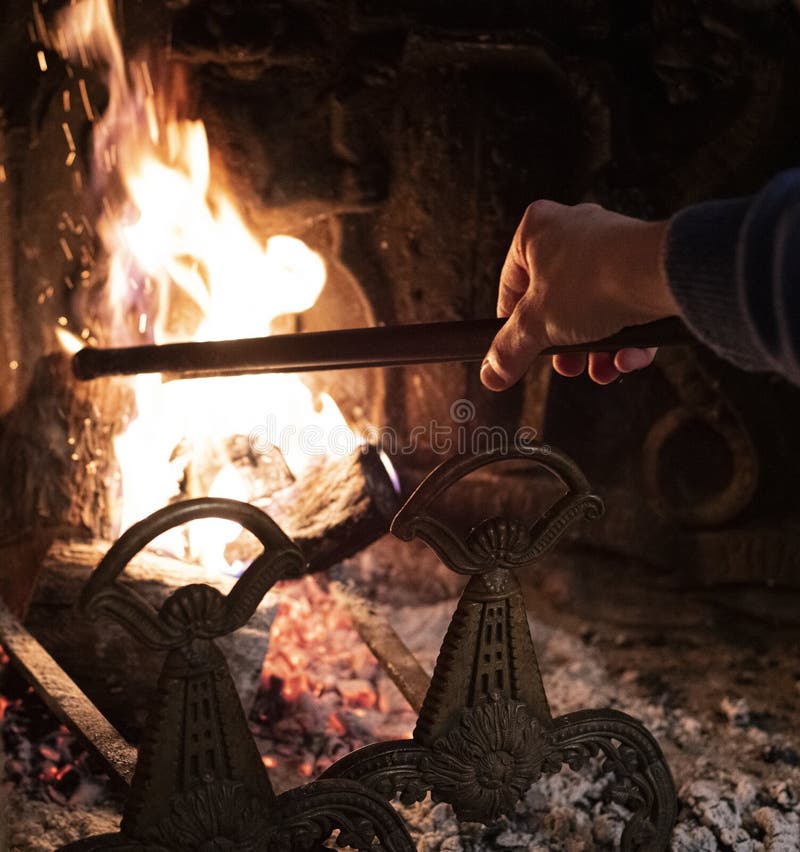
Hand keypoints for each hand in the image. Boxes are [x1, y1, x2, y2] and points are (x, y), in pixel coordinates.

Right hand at [481, 200, 678, 389]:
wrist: (660, 275)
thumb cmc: (592, 281)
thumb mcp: (536, 326)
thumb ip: (509, 351)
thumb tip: (490, 373)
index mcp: (536, 230)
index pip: (511, 286)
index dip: (513, 326)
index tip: (518, 352)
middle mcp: (573, 231)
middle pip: (554, 302)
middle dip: (562, 345)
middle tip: (564, 366)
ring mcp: (611, 247)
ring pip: (593, 309)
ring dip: (595, 349)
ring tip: (599, 370)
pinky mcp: (643, 265)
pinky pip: (625, 306)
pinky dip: (626, 338)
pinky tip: (626, 359)